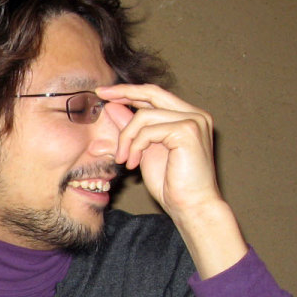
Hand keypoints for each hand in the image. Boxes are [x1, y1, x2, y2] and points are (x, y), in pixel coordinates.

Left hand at [96, 83, 245, 275]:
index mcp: (187, 116)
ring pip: (144, 115)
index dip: (129, 91)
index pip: (154, 94)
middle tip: (101, 96)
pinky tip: (134, 164)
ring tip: (125, 159)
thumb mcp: (144, 150)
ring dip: (127, 138)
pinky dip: (135, 146)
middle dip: (123, 92)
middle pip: (151, 92)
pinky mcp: (188, 130)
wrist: (191, 205)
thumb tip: (113, 106)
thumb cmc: (171, 182)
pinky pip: (148, 130)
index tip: (104, 92)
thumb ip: (132, 128)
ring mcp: (194, 120)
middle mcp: (194, 114)